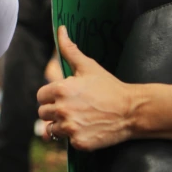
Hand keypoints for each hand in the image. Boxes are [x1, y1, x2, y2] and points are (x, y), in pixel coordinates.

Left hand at [37, 26, 134, 150]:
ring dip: (60, 125)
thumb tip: (60, 30)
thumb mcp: (88, 67)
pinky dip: (73, 137)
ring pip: (51, 129)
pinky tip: (86, 128)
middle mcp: (61, 109)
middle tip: (72, 108)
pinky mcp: (78, 142)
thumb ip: (69, 50)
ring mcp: (69, 128)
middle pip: (43, 113)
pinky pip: (66, 141)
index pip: (40, 96)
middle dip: (54, 110)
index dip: (50, 96)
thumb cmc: (108, 87)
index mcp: (59, 90)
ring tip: (78, 118)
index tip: (63, 97)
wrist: (131, 110)